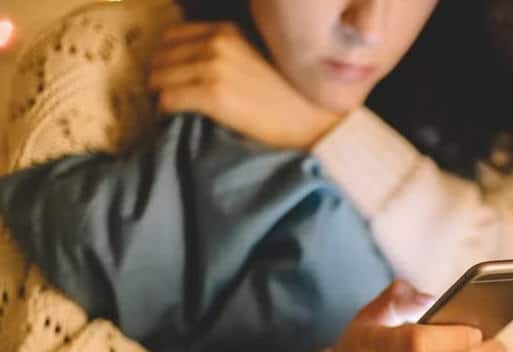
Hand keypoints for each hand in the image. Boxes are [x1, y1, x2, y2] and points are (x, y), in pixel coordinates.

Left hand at [149, 22, 339, 149]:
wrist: (313, 120)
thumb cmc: (291, 95)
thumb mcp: (257, 56)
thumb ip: (228, 50)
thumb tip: (195, 62)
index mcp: (227, 30)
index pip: (172, 37)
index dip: (167, 59)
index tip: (171, 77)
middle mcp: (217, 42)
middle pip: (161, 57)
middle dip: (160, 77)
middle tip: (167, 96)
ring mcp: (213, 67)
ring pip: (159, 78)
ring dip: (160, 95)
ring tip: (171, 110)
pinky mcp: (212, 96)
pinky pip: (167, 100)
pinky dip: (165, 111)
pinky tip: (175, 119)